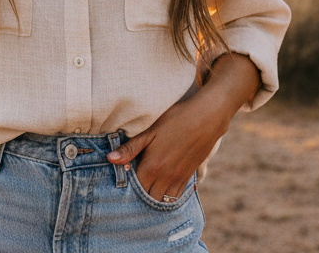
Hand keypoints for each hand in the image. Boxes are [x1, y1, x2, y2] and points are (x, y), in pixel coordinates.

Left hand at [105, 53, 260, 200]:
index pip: (135, 188)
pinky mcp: (189, 176)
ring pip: (163, 200)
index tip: (121, 182)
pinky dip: (167, 196)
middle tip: (132, 187)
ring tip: (145, 188)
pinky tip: (161, 187)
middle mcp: (166, 177)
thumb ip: (131, 148)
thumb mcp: (151, 132)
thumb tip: (110, 159)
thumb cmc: (176, 120)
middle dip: (139, 196)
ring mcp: (179, 178)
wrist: (208, 117)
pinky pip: (176, 196)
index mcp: (153, 166)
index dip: (127, 188)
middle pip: (148, 198)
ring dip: (153, 198)